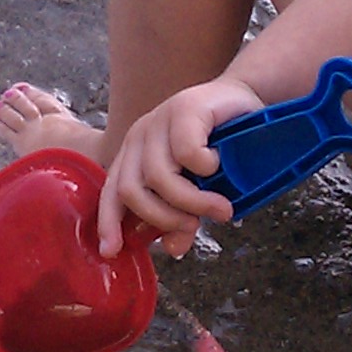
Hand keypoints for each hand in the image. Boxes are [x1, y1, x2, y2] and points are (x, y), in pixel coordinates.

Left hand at [98, 74, 265, 257]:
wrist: (244, 101)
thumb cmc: (220, 147)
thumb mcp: (198, 187)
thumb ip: (182, 216)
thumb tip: (173, 248)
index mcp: (135, 155)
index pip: (111, 192)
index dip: (108, 222)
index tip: (112, 251)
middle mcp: (140, 138)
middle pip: (131, 190)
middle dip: (163, 218)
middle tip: (195, 225)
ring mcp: (159, 121)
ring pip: (159, 177)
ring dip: (192, 202)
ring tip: (221, 208)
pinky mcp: (183, 109)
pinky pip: (186, 152)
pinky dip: (204, 167)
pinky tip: (218, 163)